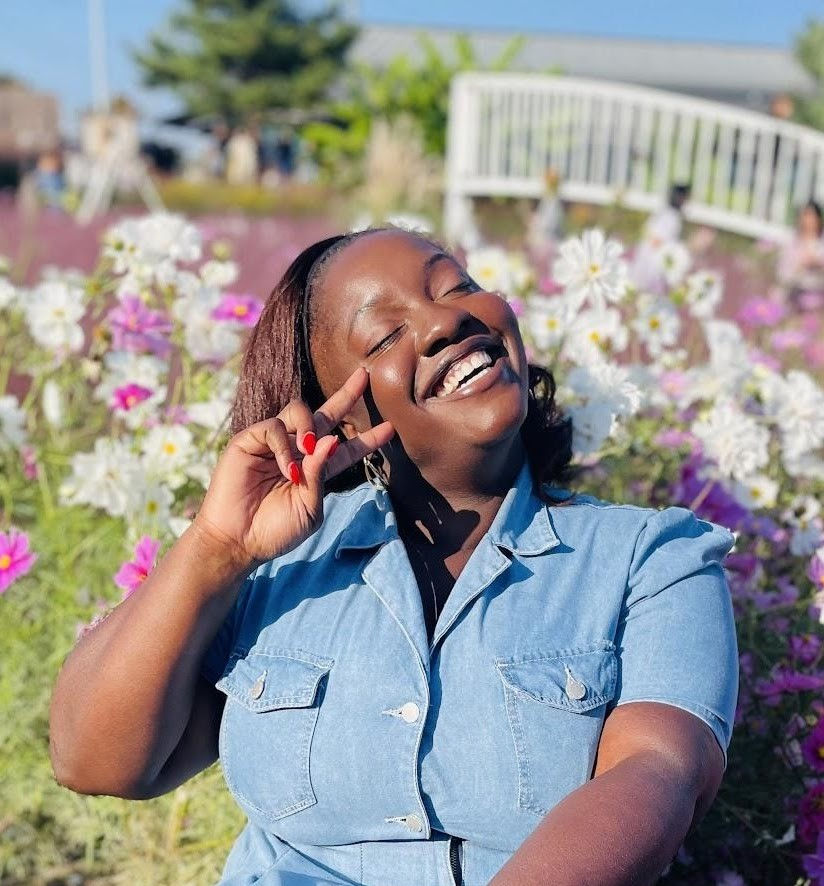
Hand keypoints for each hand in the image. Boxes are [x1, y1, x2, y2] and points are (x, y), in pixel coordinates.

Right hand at [193, 367, 393, 566]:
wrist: (239, 542)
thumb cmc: (276, 531)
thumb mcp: (310, 507)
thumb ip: (321, 475)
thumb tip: (332, 439)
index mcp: (316, 469)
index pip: (346, 448)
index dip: (367, 439)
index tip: (391, 428)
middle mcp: (297, 451)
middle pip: (326, 415)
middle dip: (346, 395)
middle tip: (364, 376)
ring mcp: (273, 444)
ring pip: (299, 410)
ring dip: (309, 426)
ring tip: (307, 450)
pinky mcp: (249, 441)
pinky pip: (273, 426)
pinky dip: (284, 444)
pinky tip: (286, 468)